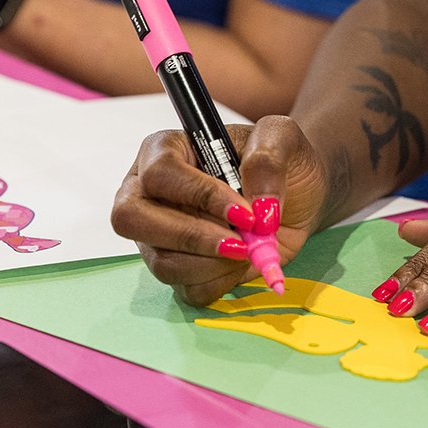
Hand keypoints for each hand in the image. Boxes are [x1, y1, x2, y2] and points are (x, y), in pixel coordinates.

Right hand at [110, 116, 329, 305]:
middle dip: (191, 237)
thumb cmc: (280, 160)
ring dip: (213, 263)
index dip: (201, 196)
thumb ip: (269, 157)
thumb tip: (257, 205)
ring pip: (161, 262)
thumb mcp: (284, 138)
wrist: (295, 196)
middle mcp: (150, 193)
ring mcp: (159, 235)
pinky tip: (242, 263)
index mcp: (165, 150)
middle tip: (240, 243)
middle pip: (131, 219)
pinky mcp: (180, 267)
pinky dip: (221, 282)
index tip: (246, 213)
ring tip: (249, 248)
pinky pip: (187, 289)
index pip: (160, 173)